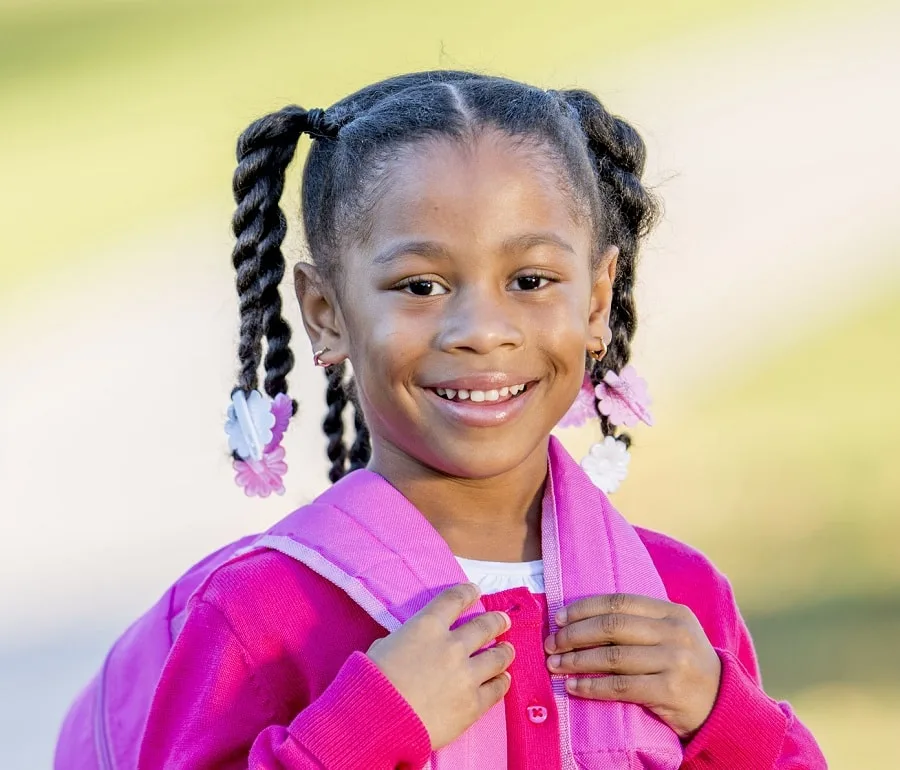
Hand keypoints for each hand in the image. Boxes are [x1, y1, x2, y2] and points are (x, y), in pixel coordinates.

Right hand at [367, 583, 513, 749]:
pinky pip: (497, 689)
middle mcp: (453, 645)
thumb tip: (412, 646)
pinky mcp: (474, 703)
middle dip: (496, 621)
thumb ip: (405, 641)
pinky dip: (502, 682)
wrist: (379, 720)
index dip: (468, 592)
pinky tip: (503, 680)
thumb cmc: (372, 682)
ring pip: (498, 657)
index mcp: (428, 626)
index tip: (476, 591)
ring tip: (507, 650)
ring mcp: (467, 674)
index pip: (454, 600)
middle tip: (503, 621)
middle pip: (485, 626)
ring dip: (505, 651)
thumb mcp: (383, 647)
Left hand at [544, 593, 720, 738]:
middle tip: (552, 644)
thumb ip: (638, 621)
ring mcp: (674, 661)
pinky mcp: (669, 691)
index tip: (558, 618)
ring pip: (613, 656)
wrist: (721, 702)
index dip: (584, 608)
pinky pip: (621, 687)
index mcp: (672, 612)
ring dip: (577, 661)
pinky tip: (574, 687)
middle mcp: (675, 632)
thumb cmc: (683, 663)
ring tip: (555, 665)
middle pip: (612, 626)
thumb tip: (580, 618)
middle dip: (575, 634)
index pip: (618, 602)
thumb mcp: (671, 632)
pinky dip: (592, 686)